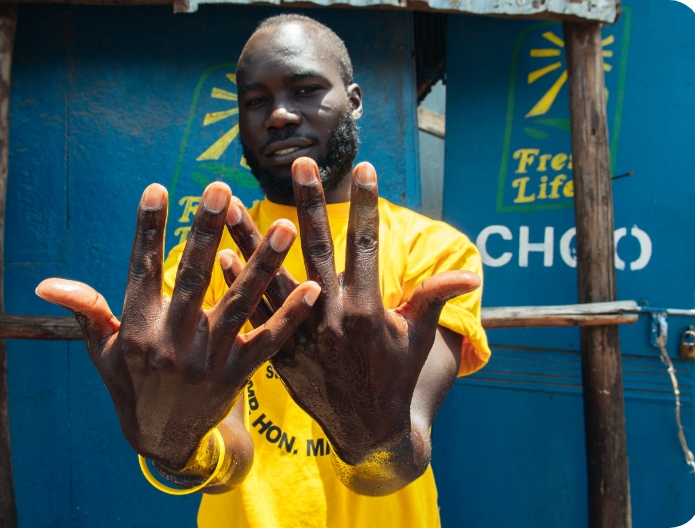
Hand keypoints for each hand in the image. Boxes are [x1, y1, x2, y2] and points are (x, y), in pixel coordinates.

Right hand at [36, 182, 319, 471]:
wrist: (163, 441)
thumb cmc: (131, 385)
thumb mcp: (104, 350)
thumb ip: (86, 310)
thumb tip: (45, 283)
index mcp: (139, 328)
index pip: (140, 269)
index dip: (147, 229)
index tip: (157, 188)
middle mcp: (173, 341)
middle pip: (193, 278)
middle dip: (206, 231)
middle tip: (221, 188)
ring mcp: (208, 360)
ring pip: (239, 304)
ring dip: (262, 264)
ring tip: (284, 226)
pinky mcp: (237, 375)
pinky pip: (268, 342)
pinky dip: (290, 316)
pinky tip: (312, 287)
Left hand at [221, 158, 479, 466]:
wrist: (366, 431)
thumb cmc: (395, 377)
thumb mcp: (417, 338)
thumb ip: (434, 298)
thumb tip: (472, 273)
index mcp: (367, 309)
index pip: (366, 246)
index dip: (367, 205)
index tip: (366, 168)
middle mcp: (331, 318)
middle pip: (317, 250)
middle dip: (310, 203)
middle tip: (300, 164)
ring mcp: (301, 335)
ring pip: (271, 277)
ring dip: (250, 238)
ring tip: (229, 203)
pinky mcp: (279, 353)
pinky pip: (253, 314)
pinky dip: (238, 285)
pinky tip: (223, 255)